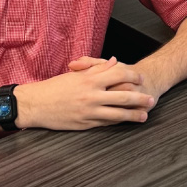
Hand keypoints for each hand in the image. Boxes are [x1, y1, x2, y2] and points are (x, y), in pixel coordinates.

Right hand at [20, 57, 154, 130]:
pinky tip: (126, 122)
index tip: (140, 77)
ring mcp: (89, 111)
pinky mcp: (85, 124)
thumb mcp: (76, 74)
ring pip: (117, 114)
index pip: (118, 75)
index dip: (132, 76)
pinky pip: (106, 123)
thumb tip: (115, 62)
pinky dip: (118, 122)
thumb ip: (97, 68)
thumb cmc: (55, 87)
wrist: (35, 105)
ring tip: (144, 116)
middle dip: (139, 98)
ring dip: (133, 115)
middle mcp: (92, 96)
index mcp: (90, 80)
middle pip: (123, 96)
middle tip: (151, 99)